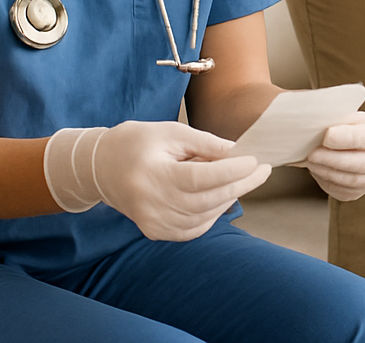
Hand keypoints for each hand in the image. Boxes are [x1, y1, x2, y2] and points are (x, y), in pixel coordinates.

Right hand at [44, 121, 270, 240]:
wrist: (101, 166)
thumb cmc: (138, 141)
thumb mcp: (171, 132)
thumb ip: (205, 143)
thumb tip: (238, 151)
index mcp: (153, 176)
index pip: (199, 178)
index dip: (231, 171)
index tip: (255, 160)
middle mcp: (152, 206)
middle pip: (206, 200)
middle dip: (240, 184)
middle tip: (263, 170)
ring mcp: (153, 224)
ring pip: (203, 217)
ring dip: (229, 198)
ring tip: (245, 178)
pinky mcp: (155, 232)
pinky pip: (193, 228)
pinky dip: (213, 213)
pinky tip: (222, 195)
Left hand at [299, 111, 364, 201]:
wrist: (351, 144)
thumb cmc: (347, 127)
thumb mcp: (347, 117)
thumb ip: (337, 120)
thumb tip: (316, 122)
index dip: (347, 137)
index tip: (327, 135)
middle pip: (361, 163)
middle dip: (334, 159)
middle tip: (313, 154)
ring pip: (350, 180)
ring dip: (327, 171)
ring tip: (311, 161)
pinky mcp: (357, 192)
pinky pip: (341, 191)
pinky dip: (326, 180)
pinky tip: (317, 169)